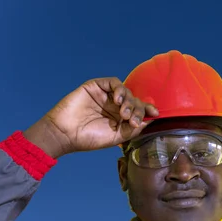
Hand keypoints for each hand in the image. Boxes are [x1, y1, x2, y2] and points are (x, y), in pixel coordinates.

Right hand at [23, 77, 158, 158]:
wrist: (66, 134)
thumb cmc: (90, 138)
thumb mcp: (118, 136)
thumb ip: (134, 128)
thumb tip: (150, 119)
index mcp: (121, 118)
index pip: (139, 110)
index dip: (148, 110)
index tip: (155, 114)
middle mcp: (115, 105)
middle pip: (135, 100)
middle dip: (138, 109)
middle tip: (132, 120)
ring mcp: (105, 96)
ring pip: (126, 91)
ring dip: (129, 101)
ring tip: (124, 113)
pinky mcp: (95, 87)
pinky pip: (112, 82)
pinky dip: (119, 89)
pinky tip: (118, 100)